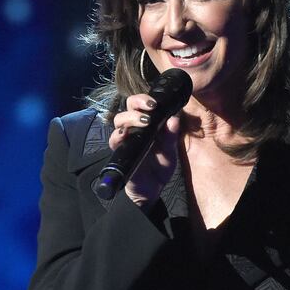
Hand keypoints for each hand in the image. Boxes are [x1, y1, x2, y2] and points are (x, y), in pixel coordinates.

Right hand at [108, 94, 180, 208]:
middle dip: (137, 103)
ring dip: (130, 117)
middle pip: (127, 107)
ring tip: (144, 121)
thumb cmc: (159, 167)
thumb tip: (174, 118)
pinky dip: (118, 135)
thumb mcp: (170, 152)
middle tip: (151, 108)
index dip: (145, 99)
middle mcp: (134, 129)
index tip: (156, 102)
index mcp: (147, 125)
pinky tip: (126, 134)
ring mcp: (125, 140)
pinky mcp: (120, 153)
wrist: (152, 190)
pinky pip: (114, 141)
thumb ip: (171, 137)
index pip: (141, 104)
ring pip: (119, 121)